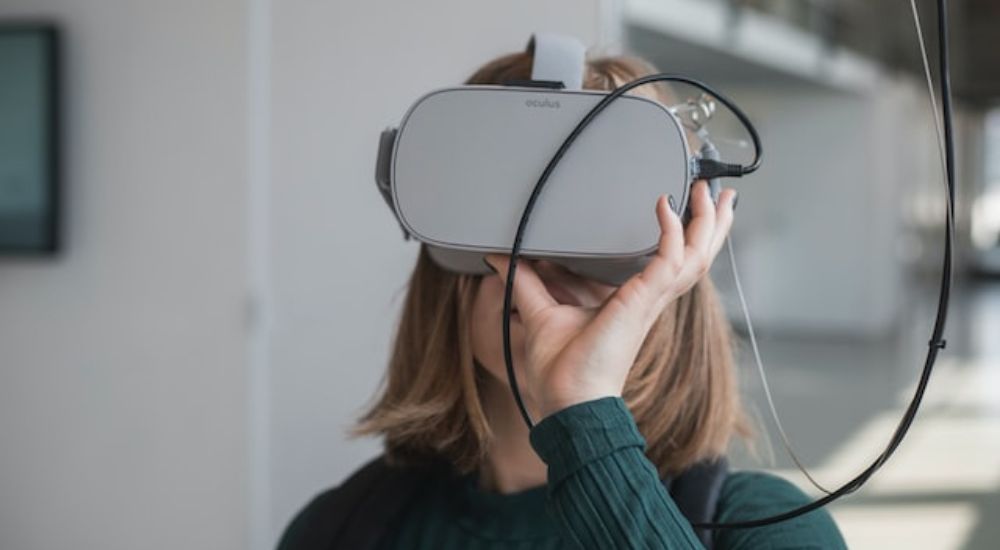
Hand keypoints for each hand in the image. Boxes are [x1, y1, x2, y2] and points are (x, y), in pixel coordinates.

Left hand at [484, 180, 736, 419]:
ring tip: (712, 193)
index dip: (687, 235)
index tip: (686, 206)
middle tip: (719, 193)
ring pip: (695, 256)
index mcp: (636, 301)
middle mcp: (650, 299)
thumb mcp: (541, 312)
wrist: (568, 402)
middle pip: (697, 256)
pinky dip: (671, 233)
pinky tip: (664, 208)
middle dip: (711, 223)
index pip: (674, 262)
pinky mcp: (642, 302)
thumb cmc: (561, 371)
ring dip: (706, 222)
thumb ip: (525, 281)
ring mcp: (650, 300)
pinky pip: (669, 260)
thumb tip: (501, 258)